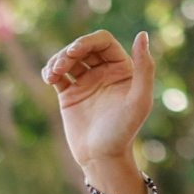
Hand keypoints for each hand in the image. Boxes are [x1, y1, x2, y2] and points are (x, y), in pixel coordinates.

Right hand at [41, 29, 158, 186]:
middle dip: (69, 51)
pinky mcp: (69, 95)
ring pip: (68, 58)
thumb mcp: (139, 100)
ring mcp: (86, 83)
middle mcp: (104, 72)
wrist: (102, 159)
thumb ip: (145, 67)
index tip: (74, 52)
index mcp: (123, 69)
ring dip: (57, 60)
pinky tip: (48, 78)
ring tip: (52, 75)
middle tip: (61, 66)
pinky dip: (49, 71)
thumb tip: (142, 34)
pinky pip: (57, 75)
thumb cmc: (124, 132)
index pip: (103, 41)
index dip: (87, 41)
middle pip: (83, 47)